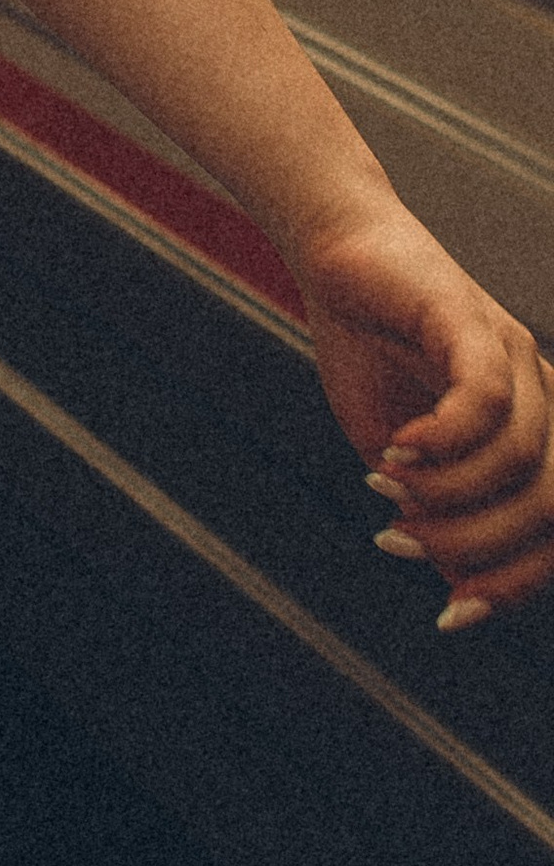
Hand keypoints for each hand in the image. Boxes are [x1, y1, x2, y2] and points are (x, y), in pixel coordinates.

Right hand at [293, 198, 553, 624]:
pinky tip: (396, 449)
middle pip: (552, 506)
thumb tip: (460, 592)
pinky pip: (487, 401)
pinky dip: (444, 442)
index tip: (448, 616)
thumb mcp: (400, 453)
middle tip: (401, 539)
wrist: (333, 249)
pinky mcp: (473, 320)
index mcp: (532, 432)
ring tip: (386, 487)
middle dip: (480, 548)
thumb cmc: (368, 346)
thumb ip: (435, 511)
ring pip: (523, 460)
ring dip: (449, 496)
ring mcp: (514, 355)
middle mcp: (542, 394)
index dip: (513, 586)